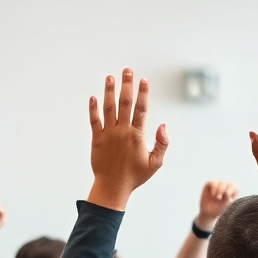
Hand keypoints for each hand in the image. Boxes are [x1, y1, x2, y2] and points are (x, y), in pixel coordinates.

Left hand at [87, 68, 167, 208]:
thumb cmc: (135, 176)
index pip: (141, 109)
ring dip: (109, 91)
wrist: (113, 186)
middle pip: (125, 103)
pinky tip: (93, 97)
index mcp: (137, 135)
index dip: (143, 93)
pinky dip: (93, 108)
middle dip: (126, 85)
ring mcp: (108, 134)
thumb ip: (162, 144)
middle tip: (127, 70)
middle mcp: (122, 131)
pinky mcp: (96, 140)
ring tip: (110, 77)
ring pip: (108, 108)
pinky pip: (94, 120)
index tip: (143, 80)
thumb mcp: (155, 163)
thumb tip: (164, 125)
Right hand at [196, 181, 238, 229]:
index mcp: (233, 192)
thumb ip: (227, 200)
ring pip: (222, 183)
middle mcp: (226, 187)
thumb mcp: (224, 207)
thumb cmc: (219, 210)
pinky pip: (213, 182)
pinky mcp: (210, 184)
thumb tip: (227, 194)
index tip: (230, 195)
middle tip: (221, 197)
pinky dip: (214, 187)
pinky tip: (213, 194)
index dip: (234, 190)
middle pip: (230, 184)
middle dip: (227, 190)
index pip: (237, 188)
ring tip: (218, 197)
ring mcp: (218, 185)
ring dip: (220, 190)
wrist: (208, 213)